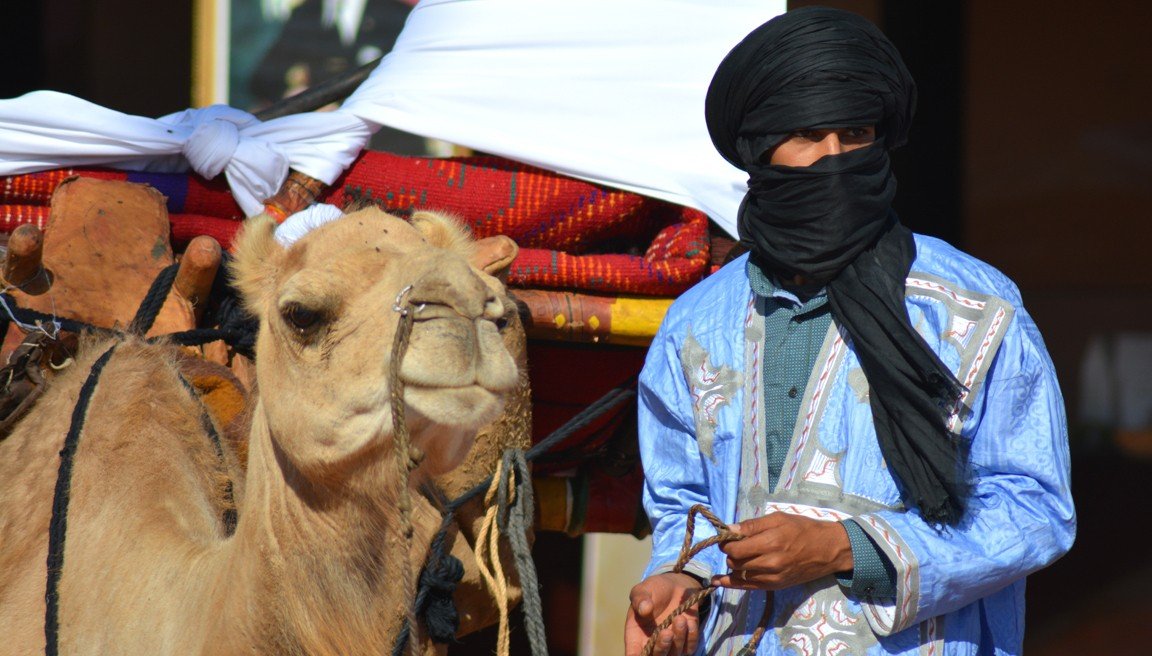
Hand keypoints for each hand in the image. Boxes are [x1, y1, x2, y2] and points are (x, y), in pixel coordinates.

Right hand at [624, 572, 702, 655]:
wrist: (676, 586)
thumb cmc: (655, 590)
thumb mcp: (644, 589)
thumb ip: (640, 598)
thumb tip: (644, 609)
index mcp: (636, 634)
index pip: (633, 653)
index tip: (639, 654)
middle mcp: (652, 643)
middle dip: (662, 648)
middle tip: (666, 632)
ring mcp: (670, 644)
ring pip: (674, 654)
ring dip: (678, 638)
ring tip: (680, 618)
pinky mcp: (686, 641)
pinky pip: (690, 647)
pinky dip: (691, 636)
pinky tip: (689, 621)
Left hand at [710, 512, 852, 590]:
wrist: (828, 550)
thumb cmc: (803, 529)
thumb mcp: (778, 518)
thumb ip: (752, 525)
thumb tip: (729, 529)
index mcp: (771, 542)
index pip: (735, 548)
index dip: (725, 542)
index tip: (726, 536)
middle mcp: (770, 563)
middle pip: (734, 561)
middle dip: (730, 552)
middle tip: (734, 544)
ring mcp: (772, 578)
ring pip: (739, 574)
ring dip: (734, 564)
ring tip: (739, 555)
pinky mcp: (775, 587)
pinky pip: (747, 587)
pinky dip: (731, 583)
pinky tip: (717, 581)